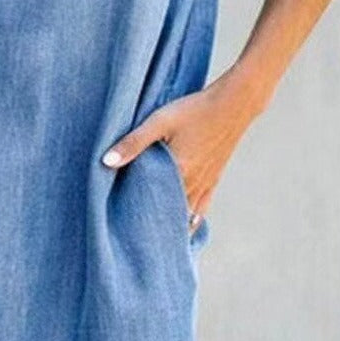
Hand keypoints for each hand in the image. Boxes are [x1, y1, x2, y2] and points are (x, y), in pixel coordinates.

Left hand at [101, 79, 258, 233]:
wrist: (234, 104)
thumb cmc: (193, 110)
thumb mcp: (159, 122)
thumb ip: (133, 142)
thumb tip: (106, 162)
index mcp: (177, 172)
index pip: (150, 204)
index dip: (135, 215)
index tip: (120, 226)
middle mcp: (192, 184)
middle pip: (168, 212)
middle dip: (151, 223)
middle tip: (132, 236)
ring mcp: (205, 183)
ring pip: (186, 214)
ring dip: (171, 223)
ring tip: (155, 236)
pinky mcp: (214, 178)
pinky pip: (202, 207)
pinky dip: (192, 218)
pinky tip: (187, 227)